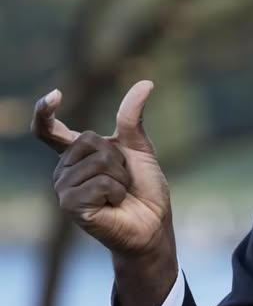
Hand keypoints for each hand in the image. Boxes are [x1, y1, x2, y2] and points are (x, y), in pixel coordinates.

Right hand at [32, 81, 172, 255]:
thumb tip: (145, 82)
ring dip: (120, 176)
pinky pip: (99, 183)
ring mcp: (63, 188)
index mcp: (76, 154)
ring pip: (97, 161)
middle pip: (89, 139)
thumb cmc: (144, 187)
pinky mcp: (70, 205)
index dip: (45, 112)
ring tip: (119, 192)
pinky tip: (114, 203)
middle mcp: (64, 169)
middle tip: (123, 178)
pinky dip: (116, 191)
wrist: (153, 223)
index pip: (49, 131)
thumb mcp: (139, 147)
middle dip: (118, 156)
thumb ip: (133, 117)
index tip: (55, 95)